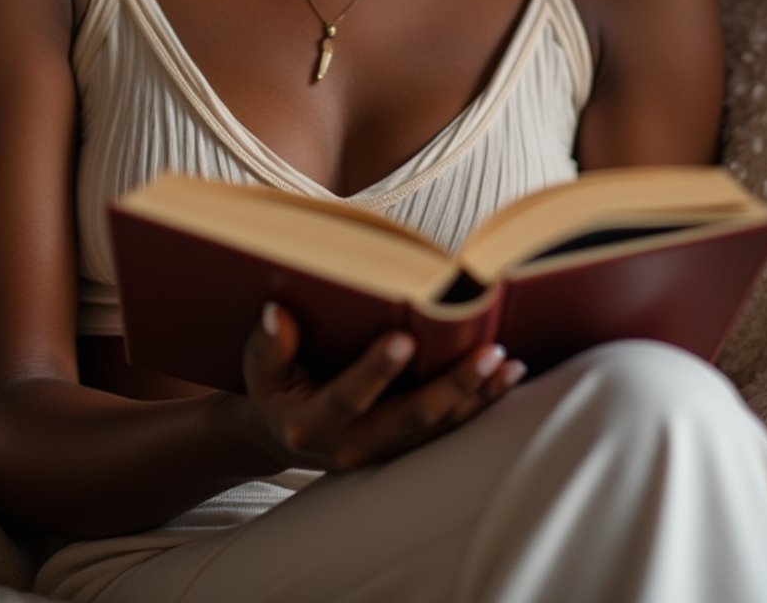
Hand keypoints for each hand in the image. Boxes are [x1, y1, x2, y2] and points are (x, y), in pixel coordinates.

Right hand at [240, 301, 526, 473]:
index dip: (376, 370)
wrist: (281, 432)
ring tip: (508, 361)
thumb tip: (277, 311)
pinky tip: (507, 377)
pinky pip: (448, 431)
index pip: (349, 396)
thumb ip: (269, 343)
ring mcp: (381, 455)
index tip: (405, 337)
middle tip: (490, 349)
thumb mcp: (258, 366)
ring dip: (477, 396)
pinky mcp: (403, 451)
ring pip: (437, 428)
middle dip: (453, 385)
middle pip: (410, 418)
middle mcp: (351, 447)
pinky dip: (480, 404)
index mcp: (310, 424)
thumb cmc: (272, 385)